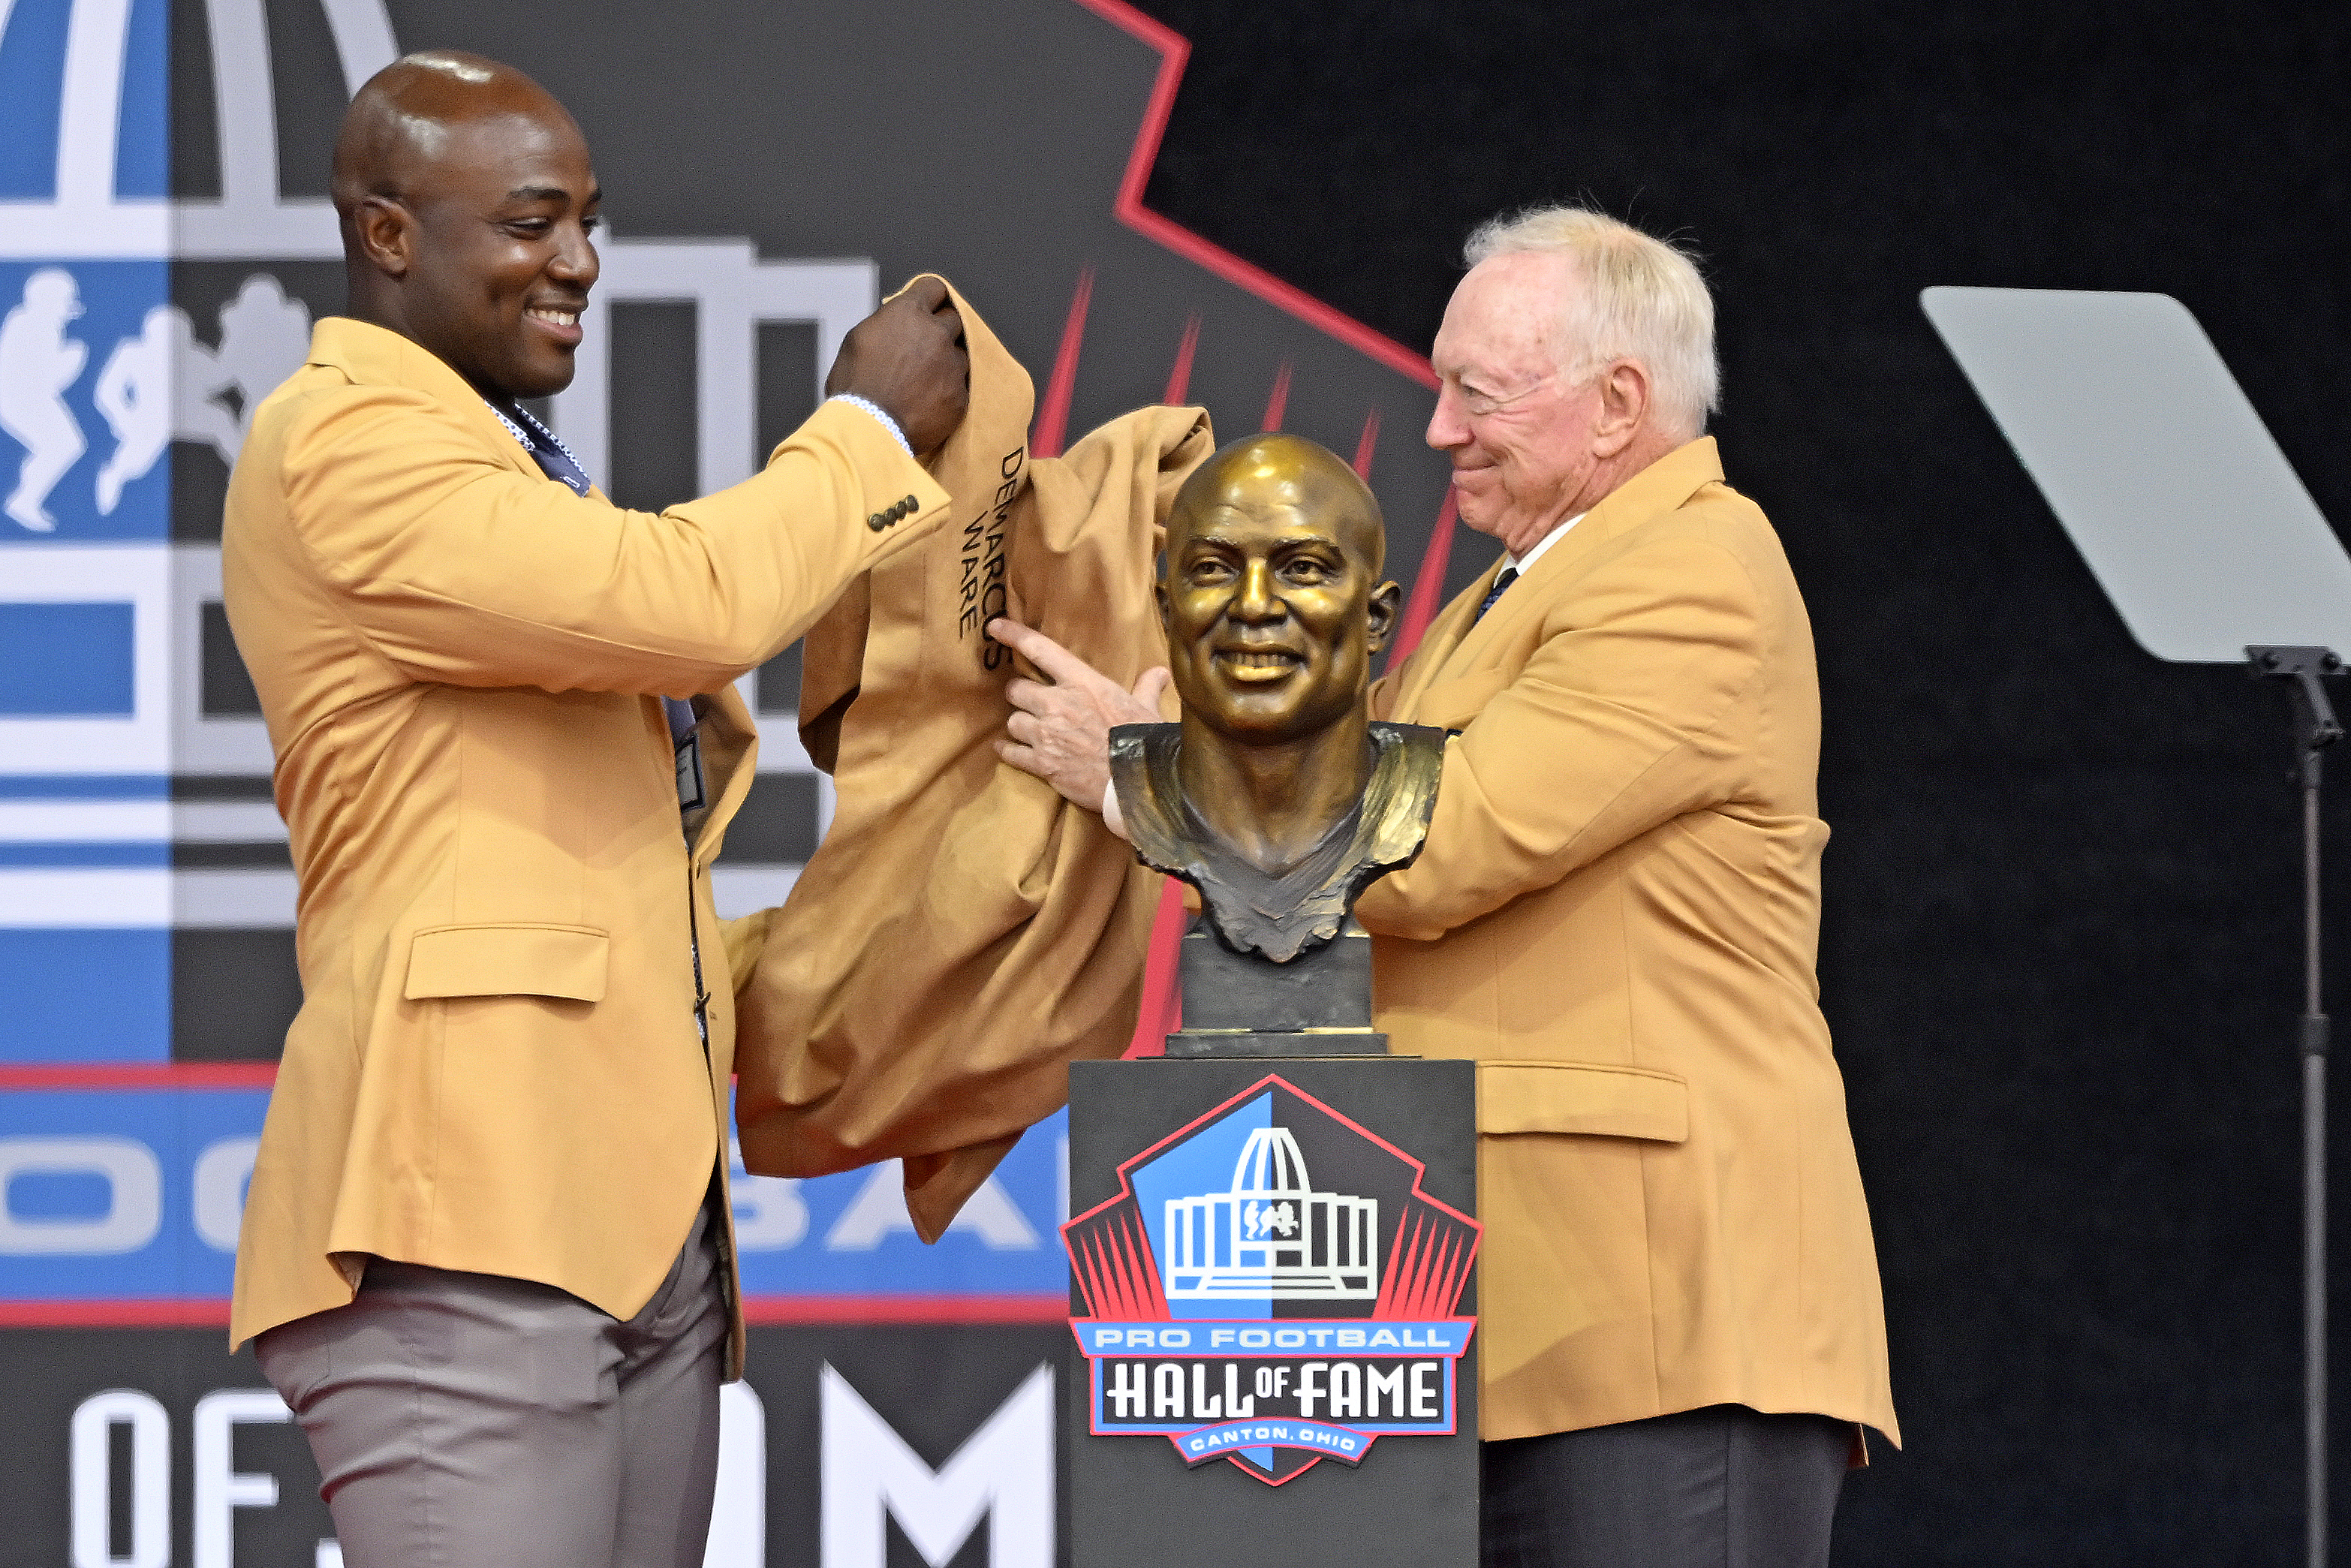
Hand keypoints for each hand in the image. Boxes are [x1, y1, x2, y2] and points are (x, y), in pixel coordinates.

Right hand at [824, 276, 968, 454]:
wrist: (869, 430)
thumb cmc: (855, 388)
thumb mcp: (858, 341)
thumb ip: (884, 324)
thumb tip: (893, 323)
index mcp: (908, 313)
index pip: (934, 288)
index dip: (930, 297)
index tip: (930, 305)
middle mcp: (936, 334)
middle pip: (953, 319)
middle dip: (942, 328)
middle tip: (926, 345)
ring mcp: (952, 365)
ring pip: (960, 354)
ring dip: (947, 362)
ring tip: (925, 380)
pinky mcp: (961, 395)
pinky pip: (961, 386)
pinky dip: (949, 391)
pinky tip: (930, 401)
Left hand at [990, 618, 1169, 811]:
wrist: (1137, 783)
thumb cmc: (1144, 743)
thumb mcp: (1148, 710)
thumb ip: (1147, 687)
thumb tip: (1160, 673)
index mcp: (1084, 683)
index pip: (1041, 650)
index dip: (1015, 635)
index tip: (995, 627)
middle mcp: (1059, 704)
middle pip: (1016, 689)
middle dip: (1021, 695)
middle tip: (1030, 701)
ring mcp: (1047, 735)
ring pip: (1013, 721)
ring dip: (1020, 725)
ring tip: (1031, 730)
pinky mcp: (1042, 763)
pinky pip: (1011, 752)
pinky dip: (1009, 750)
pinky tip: (1008, 749)